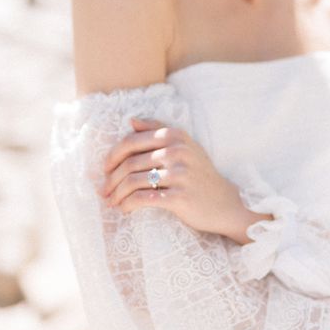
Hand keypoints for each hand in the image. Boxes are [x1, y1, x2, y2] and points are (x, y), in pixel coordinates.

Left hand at [98, 116, 264, 239]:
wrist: (224, 203)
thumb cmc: (199, 174)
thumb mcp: (184, 146)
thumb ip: (159, 130)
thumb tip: (131, 121)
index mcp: (175, 136)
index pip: (131, 141)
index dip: (112, 156)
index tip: (105, 170)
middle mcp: (177, 151)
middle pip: (129, 163)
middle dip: (111, 179)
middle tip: (104, 191)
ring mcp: (179, 174)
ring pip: (133, 182)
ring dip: (117, 194)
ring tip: (112, 202)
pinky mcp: (180, 197)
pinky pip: (143, 199)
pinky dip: (129, 205)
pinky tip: (125, 209)